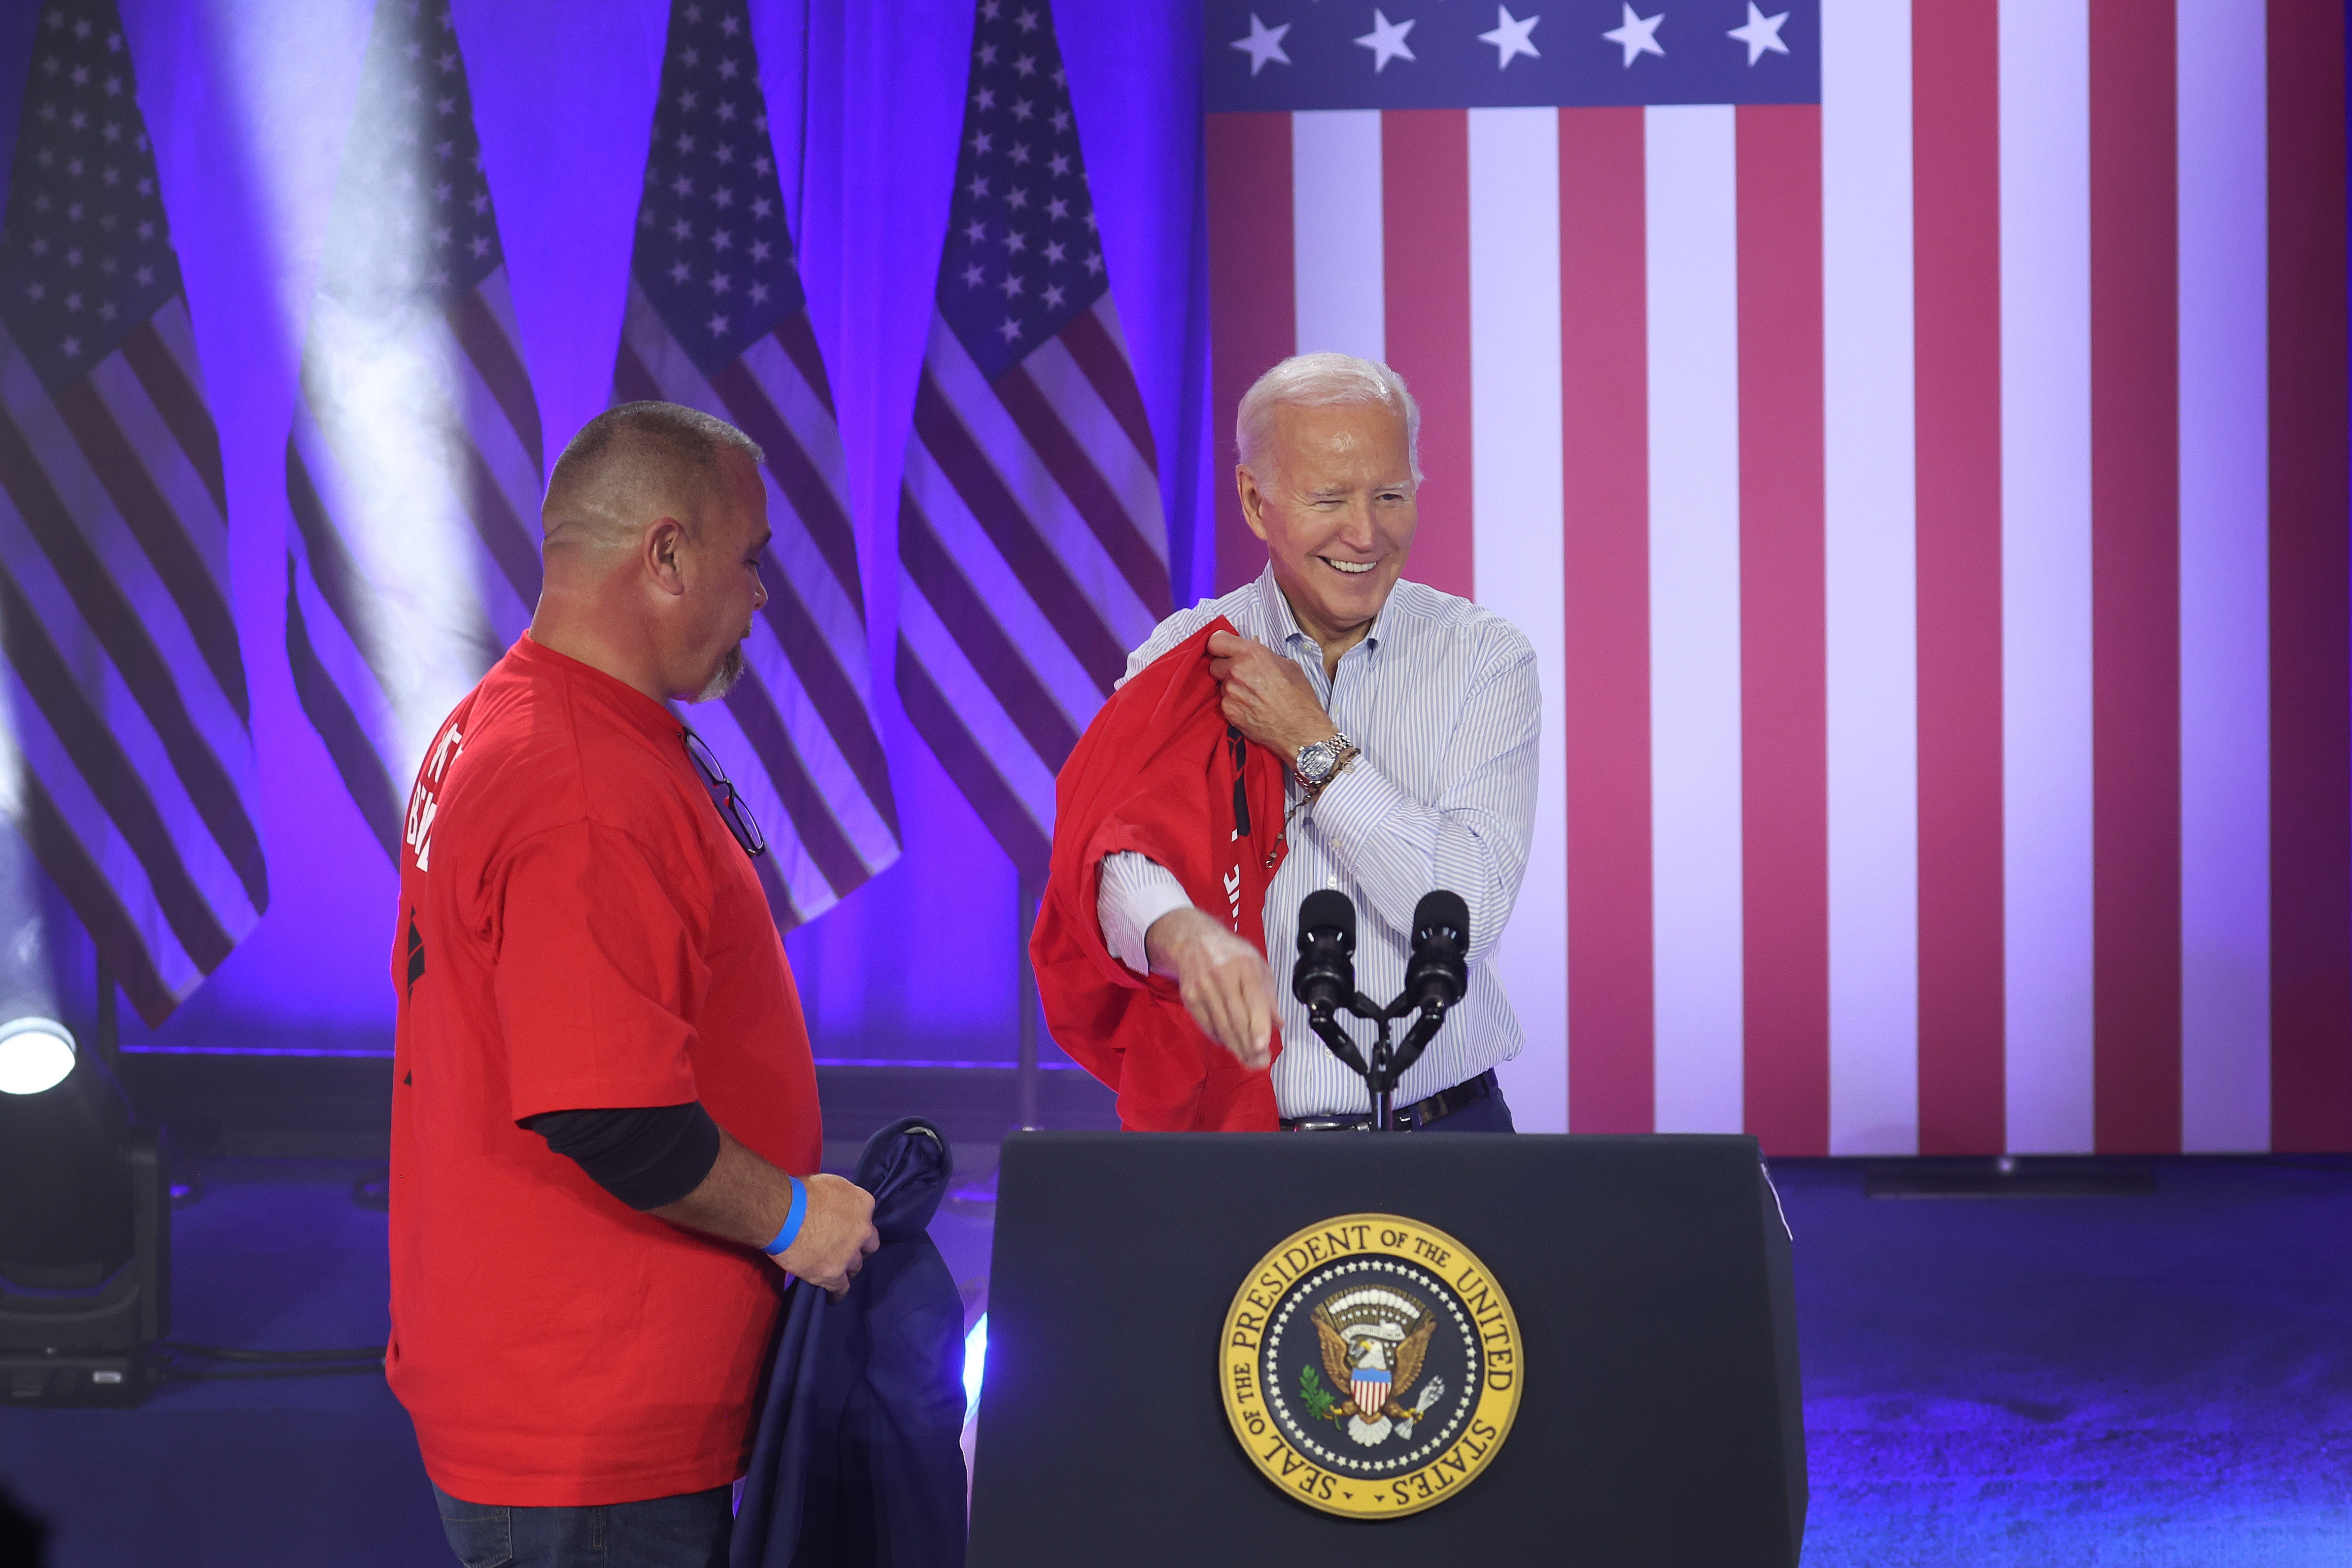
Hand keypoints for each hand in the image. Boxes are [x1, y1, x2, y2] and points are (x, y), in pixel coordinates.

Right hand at [772, 1173, 879, 1298]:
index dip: (856, 1224)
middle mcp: (862, 1230)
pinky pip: (841, 1288)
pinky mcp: (834, 1274)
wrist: (783, 1214)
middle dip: (859, 1248)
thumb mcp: (829, 1185)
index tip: (847, 1227)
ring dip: (848, 1267)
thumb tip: (834, 1206)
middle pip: (868, 1244)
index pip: (866, 1217)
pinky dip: (837, 1292)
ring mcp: (849, 1254)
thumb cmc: (800, 1193)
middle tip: (846, 1250)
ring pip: (855, 1266)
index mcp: (863, 1204)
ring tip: (838, 1271)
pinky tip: (834, 1296)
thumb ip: (840, 1199)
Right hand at [1146, 906, 1274, 1070]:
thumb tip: (1279, 1023)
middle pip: (1236, 1018)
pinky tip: (1232, 1045)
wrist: (1193, 940)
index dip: (1258, 1025)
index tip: (1262, 1046)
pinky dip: (1221, 1038)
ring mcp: (1203, 986)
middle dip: (1249, 1045)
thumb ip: (1269, 995)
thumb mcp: (1257, 966)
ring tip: (1250, 1061)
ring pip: (1221, 1026)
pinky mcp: (1190, 997)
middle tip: (1261, 1062)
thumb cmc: (1232, 956)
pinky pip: (1207, 1026)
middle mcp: (1222, 975)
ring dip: (1237, 1048)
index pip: (1254, 999)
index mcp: (1245, 965)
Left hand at [1207, 630, 1333, 758]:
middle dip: (1225, 668)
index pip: (1216, 641)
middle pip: (1214, 664)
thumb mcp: (1288, 665)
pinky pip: (1224, 702)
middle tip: (1242, 675)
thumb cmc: (1299, 697)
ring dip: (1231, 687)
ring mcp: (1230, 692)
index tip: (1224, 650)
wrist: (1300, 730)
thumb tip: (1253, 647)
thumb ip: (1264, 654)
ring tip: (1251, 695)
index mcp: (1252, 654)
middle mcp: (1236, 671)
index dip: (1219, 645)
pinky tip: (1250, 708)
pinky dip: (1234, 703)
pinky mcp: (1228, 711)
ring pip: (1220, 684)